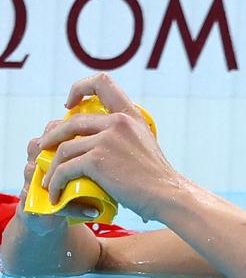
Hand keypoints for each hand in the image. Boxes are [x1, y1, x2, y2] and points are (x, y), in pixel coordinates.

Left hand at [39, 73, 179, 221]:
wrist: (168, 195)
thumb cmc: (157, 179)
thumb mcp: (145, 145)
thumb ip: (126, 136)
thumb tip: (103, 141)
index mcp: (131, 115)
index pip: (101, 82)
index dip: (79, 88)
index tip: (69, 105)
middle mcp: (118, 122)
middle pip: (71, 121)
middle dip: (52, 137)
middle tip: (46, 150)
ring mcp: (107, 139)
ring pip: (64, 148)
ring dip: (51, 166)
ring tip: (48, 181)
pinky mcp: (97, 160)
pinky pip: (65, 168)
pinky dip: (56, 182)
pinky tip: (56, 193)